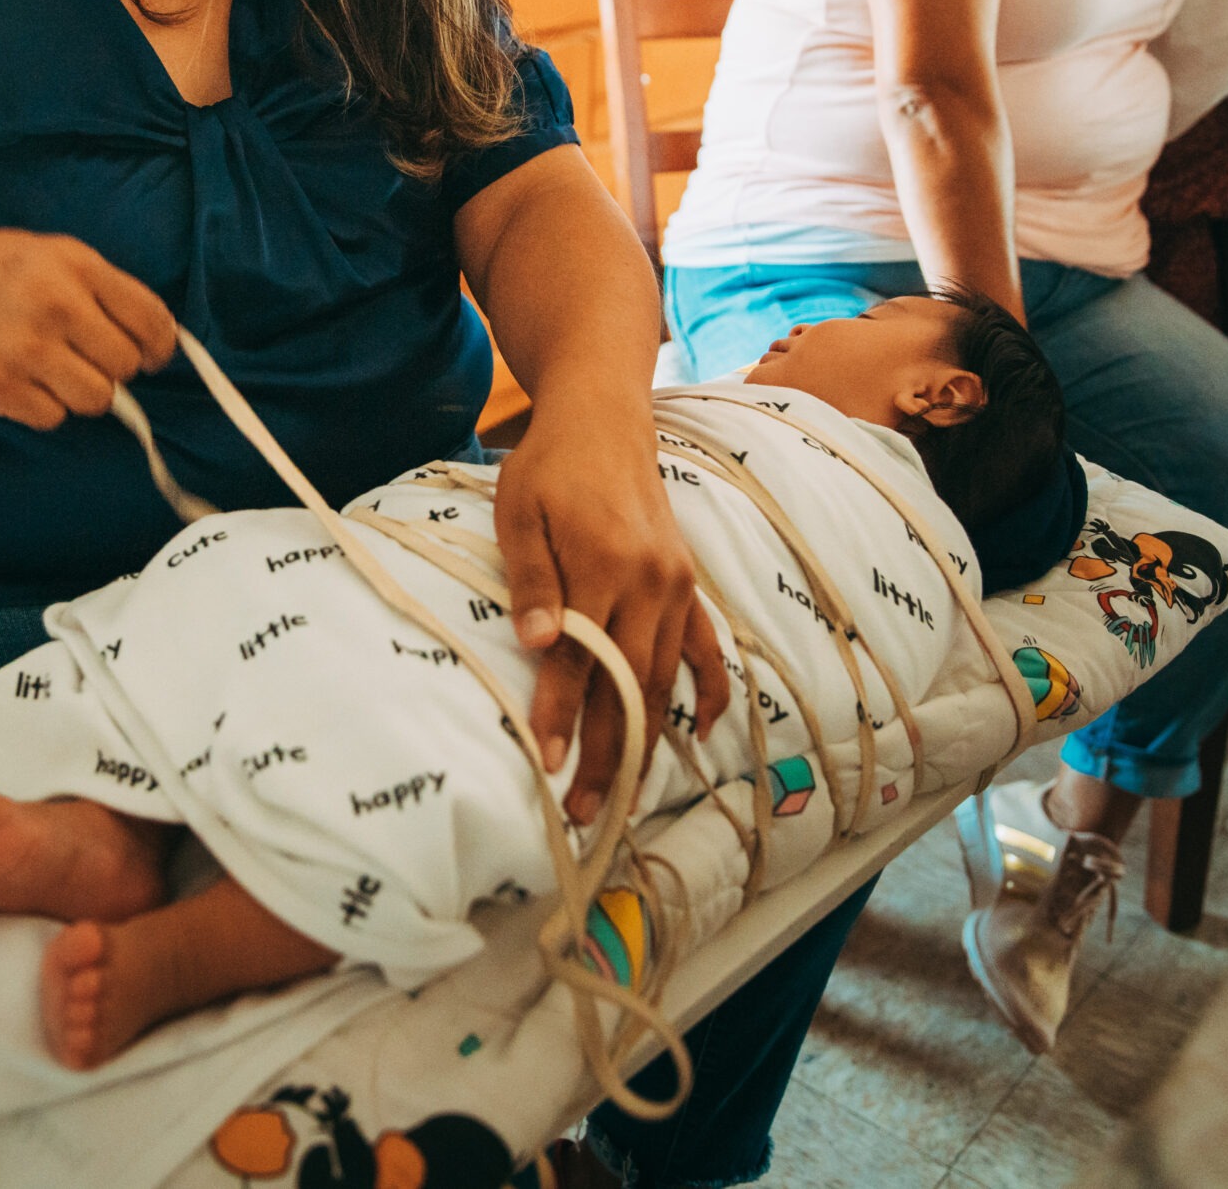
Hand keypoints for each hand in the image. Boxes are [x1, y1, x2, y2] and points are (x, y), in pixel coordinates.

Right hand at [0, 229, 174, 427]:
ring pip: (96, 399)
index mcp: (76, 264)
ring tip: (45, 369)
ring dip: (78, 392)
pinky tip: (15, 379)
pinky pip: (53, 418)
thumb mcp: (42, 254)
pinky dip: (40, 407)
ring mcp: (29, 349)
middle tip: (81, 358)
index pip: (150, 318)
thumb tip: (150, 339)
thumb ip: (95, 289)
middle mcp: (58, 305)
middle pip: (125, 366)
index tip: (152, 356)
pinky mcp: (1, 389)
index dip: (159, 346)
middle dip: (111, 369)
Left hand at [493, 393, 730, 824]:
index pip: (581, 656)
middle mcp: (651, 581)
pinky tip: (701, 732)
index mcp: (606, 562)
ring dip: (644, 737)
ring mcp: (676, 585)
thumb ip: (532, 580)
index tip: (548, 763)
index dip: (563, 713)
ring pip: (663, 676)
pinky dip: (706, 690)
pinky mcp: (686, 583)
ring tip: (621, 792)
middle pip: (630, 682)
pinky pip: (704, 646)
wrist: (604, 419)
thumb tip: (538, 644)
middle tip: (587, 808)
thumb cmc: (549, 467)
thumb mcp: (520, 513)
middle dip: (608, 750)